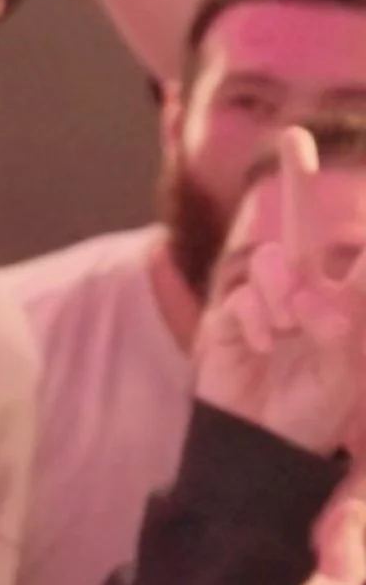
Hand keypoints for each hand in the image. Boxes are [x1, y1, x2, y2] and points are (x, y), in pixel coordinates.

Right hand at [196, 124, 365, 456]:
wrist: (259, 449)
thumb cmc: (313, 413)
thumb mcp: (345, 368)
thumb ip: (337, 322)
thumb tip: (309, 287)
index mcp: (344, 302)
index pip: (359, 256)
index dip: (353, 231)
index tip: (306, 160)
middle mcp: (306, 292)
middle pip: (302, 225)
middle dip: (298, 180)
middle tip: (294, 135)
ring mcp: (266, 302)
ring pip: (274, 262)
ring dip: (284, 292)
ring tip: (288, 328)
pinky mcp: (231, 317)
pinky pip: (243, 297)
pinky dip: (254, 321)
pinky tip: (260, 347)